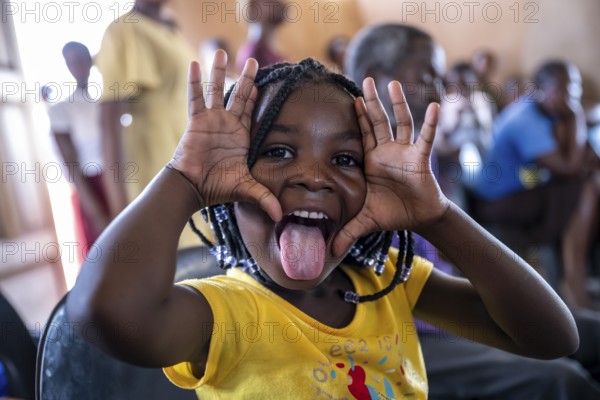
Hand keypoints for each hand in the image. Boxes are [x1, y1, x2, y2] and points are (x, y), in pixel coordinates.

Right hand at [169, 50, 281, 220]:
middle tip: (253, 61)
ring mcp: (212, 120)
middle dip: (246, 79)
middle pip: (239, 96)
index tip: (265, 81)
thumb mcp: (247, 189)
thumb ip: (265, 198)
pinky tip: (195, 64)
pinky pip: (196, 97)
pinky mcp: (197, 121)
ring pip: (216, 90)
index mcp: (241, 136)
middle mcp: (228, 124)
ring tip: (220, 51)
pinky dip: (196, 82)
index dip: (257, 96)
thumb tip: (280, 217)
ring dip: (219, 72)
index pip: (252, 111)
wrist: (193, 188)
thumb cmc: (218, 187)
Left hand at [333, 79, 449, 255]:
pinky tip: (434, 105)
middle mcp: (387, 152)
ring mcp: (404, 153)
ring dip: (397, 104)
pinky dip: (430, 123)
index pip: (362, 134)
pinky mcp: (420, 159)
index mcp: (371, 161)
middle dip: (371, 102)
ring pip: (400, 123)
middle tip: (364, 79)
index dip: (356, 117)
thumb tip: (328, 252)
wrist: (418, 218)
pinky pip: (425, 138)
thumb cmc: (392, 213)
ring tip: (392, 84)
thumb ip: (346, 232)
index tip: (349, 98)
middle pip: (378, 122)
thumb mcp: (365, 220)